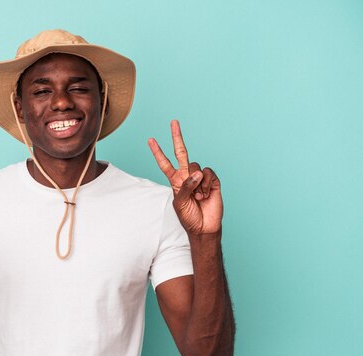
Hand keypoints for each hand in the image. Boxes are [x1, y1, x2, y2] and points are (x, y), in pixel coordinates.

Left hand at [148, 120, 222, 234]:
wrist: (204, 227)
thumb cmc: (188, 216)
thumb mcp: (179, 202)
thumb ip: (186, 186)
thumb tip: (196, 173)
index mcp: (175, 180)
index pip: (165, 163)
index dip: (158, 152)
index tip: (150, 140)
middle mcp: (187, 176)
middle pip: (181, 152)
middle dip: (177, 137)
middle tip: (173, 122)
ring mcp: (200, 177)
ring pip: (196, 166)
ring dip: (196, 183)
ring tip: (198, 197)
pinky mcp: (212, 180)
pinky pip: (208, 173)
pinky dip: (206, 184)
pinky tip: (206, 195)